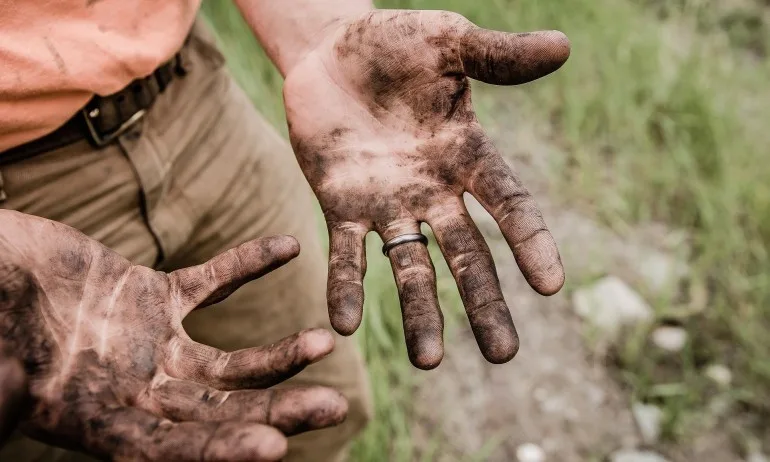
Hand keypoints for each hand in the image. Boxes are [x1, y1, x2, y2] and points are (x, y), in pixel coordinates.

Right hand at [0, 210, 346, 460]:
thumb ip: (2, 389)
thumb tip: (9, 405)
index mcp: (94, 419)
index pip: (165, 449)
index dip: (217, 451)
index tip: (273, 449)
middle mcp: (134, 390)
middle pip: (218, 412)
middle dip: (275, 412)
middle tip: (334, 409)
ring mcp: (151, 344)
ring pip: (228, 361)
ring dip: (278, 354)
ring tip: (325, 342)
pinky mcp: (155, 296)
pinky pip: (212, 282)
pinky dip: (247, 264)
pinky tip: (288, 246)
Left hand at [284, 9, 568, 368]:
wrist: (330, 51)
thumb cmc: (395, 44)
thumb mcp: (448, 42)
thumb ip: (497, 55)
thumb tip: (563, 46)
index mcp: (467, 154)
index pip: (508, 203)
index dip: (530, 241)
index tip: (552, 285)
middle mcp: (434, 190)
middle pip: (466, 254)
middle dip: (483, 303)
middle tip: (503, 355)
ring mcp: (387, 203)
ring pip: (409, 266)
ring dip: (419, 312)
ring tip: (427, 362)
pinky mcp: (340, 205)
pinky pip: (345, 253)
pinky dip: (346, 286)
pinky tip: (343, 324)